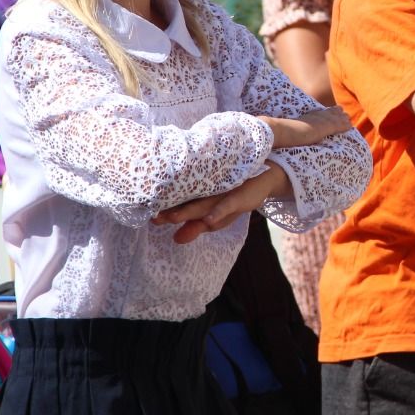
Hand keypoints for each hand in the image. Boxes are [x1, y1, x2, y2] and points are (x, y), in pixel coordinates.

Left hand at [155, 163, 290, 243]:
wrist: (267, 174)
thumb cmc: (235, 195)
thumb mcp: (217, 217)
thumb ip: (196, 227)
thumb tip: (176, 240)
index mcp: (201, 194)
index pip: (180, 203)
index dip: (165, 210)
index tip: (147, 216)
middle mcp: (210, 191)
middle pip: (188, 203)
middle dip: (172, 211)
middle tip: (154, 218)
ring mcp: (225, 191)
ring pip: (205, 202)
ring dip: (190, 211)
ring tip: (173, 218)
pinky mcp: (241, 195)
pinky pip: (229, 204)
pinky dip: (219, 212)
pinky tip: (209, 219)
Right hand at [260, 106, 349, 149]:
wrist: (281, 131)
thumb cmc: (279, 134)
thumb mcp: (285, 133)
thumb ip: (285, 135)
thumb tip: (277, 142)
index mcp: (305, 118)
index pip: (317, 114)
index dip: (324, 112)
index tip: (328, 110)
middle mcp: (313, 117)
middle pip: (327, 113)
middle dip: (335, 112)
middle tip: (342, 111)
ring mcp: (318, 121)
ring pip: (334, 118)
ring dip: (341, 118)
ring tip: (348, 118)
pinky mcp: (323, 127)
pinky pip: (337, 125)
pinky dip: (344, 125)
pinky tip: (350, 126)